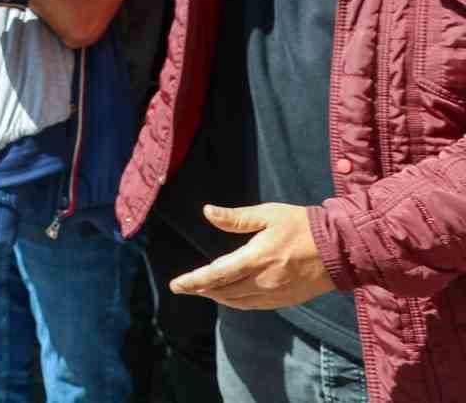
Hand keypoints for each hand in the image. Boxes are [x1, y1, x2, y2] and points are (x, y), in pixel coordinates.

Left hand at [169, 203, 334, 309]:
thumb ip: (235, 218)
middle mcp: (263, 280)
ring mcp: (275, 293)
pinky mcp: (285, 300)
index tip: (176, 285)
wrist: (340, 249)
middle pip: (223, 291)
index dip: (193, 281)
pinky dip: (235, 302)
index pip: (216, 274)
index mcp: (256, 258)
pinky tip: (228, 296)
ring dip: (216, 296)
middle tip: (183, 286)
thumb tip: (207, 212)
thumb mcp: (268, 215)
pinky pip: (253, 305)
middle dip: (200, 289)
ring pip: (236, 301)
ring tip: (201, 290)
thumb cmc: (302, 226)